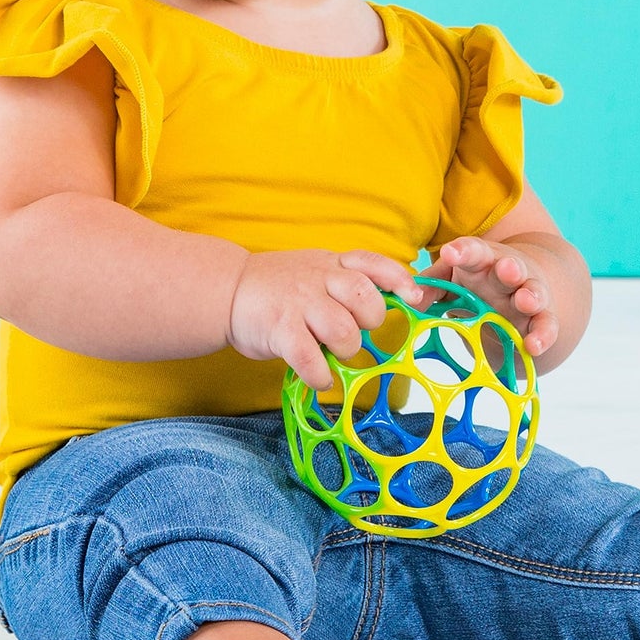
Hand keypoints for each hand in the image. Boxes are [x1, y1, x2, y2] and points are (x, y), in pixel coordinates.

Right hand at [227, 249, 427, 391]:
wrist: (226, 289)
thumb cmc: (277, 286)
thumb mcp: (315, 269)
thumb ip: (345, 281)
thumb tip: (386, 305)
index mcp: (331, 264)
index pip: (374, 263)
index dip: (399, 280)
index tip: (413, 298)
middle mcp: (318, 279)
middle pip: (365, 299)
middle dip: (369, 322)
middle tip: (352, 332)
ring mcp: (299, 303)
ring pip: (344, 331)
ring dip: (345, 350)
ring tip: (331, 354)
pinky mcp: (279, 329)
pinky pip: (310, 358)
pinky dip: (319, 375)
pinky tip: (317, 376)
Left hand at [418, 236, 558, 358]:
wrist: (517, 287)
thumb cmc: (475, 281)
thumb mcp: (450, 281)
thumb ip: (430, 288)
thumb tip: (408, 301)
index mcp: (480, 262)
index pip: (472, 252)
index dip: (463, 251)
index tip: (450, 253)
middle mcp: (506, 275)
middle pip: (509, 268)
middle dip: (509, 268)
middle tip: (506, 268)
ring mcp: (525, 296)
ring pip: (532, 294)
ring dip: (530, 296)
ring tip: (526, 301)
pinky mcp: (540, 319)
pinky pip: (546, 326)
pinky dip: (543, 335)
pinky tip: (535, 346)